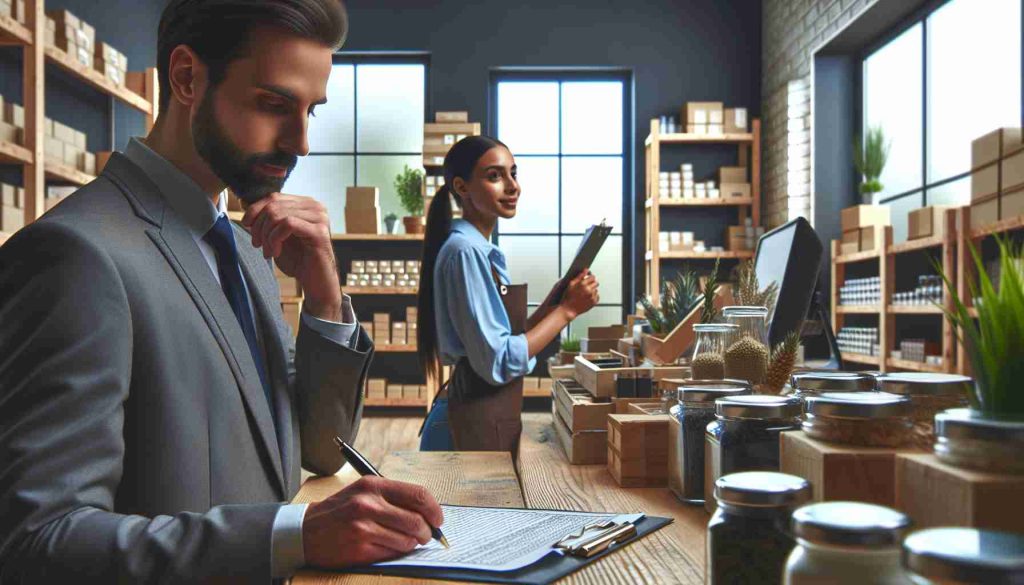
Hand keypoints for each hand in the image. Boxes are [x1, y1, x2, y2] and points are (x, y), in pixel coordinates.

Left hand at [241, 193, 340, 319]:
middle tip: (257, 244)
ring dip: (266, 235)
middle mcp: (315, 206)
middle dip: (259, 226)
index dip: (255, 209)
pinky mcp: (319, 231)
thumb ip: (267, 219)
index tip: (246, 225)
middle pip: (273, 205)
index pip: (274, 197)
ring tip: (267, 252)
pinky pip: (287, 224)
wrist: (315, 282)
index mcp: (305, 204)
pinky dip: (275, 238)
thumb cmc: (298, 260)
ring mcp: (319, 217)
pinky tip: (275, 252)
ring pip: (278, 214)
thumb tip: (245, 203)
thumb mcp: (277, 235)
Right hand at [302, 476, 444, 567]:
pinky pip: (392, 553)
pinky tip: (387, 547)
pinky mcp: (359, 549)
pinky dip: (396, 552)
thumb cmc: (340, 511)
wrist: (305, 531)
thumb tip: (428, 511)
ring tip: (404, 541)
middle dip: (427, 532)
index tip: (438, 519)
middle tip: (426, 535)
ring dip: (411, 544)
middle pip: (416, 520)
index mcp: (373, 486)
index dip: (434, 509)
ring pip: (407, 540)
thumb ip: (394, 497)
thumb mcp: (364, 492)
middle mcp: (368, 504)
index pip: (418, 495)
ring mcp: (363, 528)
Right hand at [559, 269, 599, 319]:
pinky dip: (593, 296)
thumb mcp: (571, 284)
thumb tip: (586, 270)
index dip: (590, 277)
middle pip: (596, 283)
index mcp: (583, 284)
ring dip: (592, 290)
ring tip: (584, 293)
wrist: (568, 310)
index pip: (592, 277)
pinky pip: (597, 296)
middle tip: (586, 286)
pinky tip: (586, 298)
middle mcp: (588, 290)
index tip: (588, 278)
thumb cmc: (568, 297)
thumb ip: (579, 276)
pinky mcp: (593, 302)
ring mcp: (592, 297)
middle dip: (591, 283)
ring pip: (596, 289)